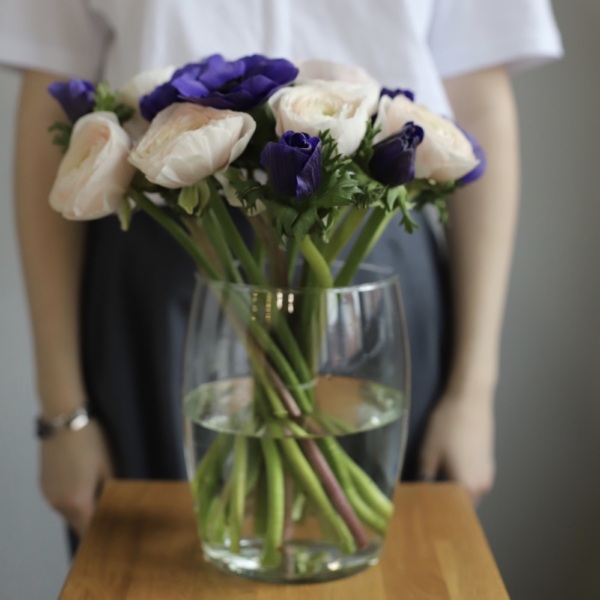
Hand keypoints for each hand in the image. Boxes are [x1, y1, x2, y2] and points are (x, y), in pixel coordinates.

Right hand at [39, 419, 113, 535]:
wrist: (64, 421)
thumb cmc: (92, 442)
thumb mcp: (108, 468)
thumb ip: (112, 493)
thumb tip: (119, 508)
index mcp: (77, 502)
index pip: (91, 530)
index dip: (104, 533)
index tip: (117, 534)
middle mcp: (58, 504)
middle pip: (79, 525)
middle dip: (94, 524)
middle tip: (112, 519)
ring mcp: (48, 495)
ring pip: (68, 514)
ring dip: (83, 512)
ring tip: (101, 502)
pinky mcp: (43, 485)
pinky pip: (59, 501)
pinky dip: (72, 501)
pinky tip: (84, 488)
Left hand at [418, 388, 495, 505]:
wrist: (470, 399)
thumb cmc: (447, 426)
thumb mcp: (428, 453)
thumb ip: (423, 479)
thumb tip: (417, 495)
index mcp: (467, 488)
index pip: (448, 513)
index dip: (432, 512)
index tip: (416, 509)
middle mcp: (482, 487)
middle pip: (459, 507)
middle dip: (442, 505)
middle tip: (421, 501)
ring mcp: (487, 475)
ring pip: (467, 494)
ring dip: (451, 494)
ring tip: (429, 487)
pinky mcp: (487, 464)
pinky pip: (472, 482)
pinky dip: (459, 483)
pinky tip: (444, 473)